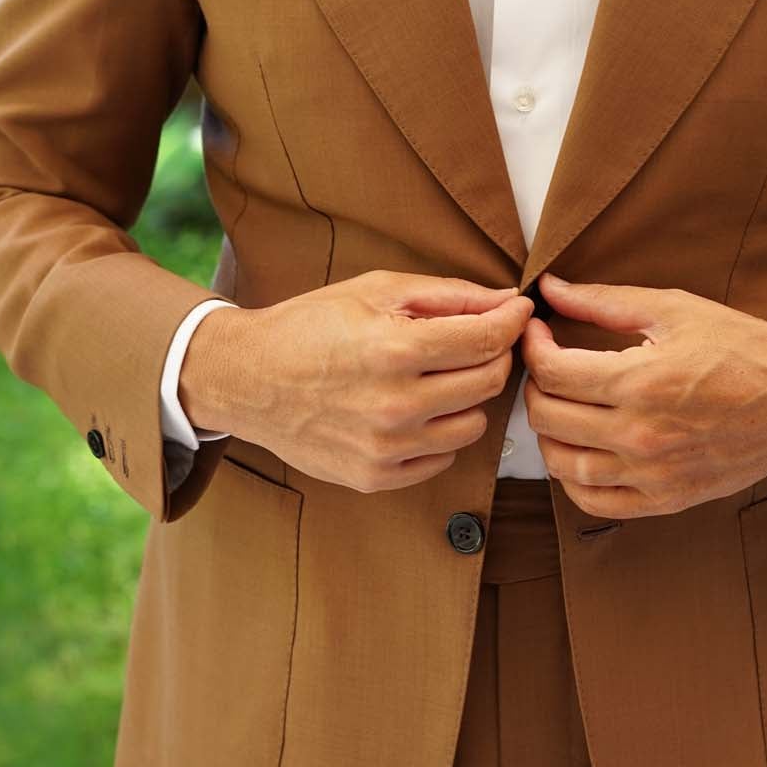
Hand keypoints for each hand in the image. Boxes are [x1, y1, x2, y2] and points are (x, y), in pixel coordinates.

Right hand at [179, 269, 532, 492]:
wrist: (247, 378)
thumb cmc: (311, 325)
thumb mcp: (376, 289)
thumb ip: (449, 295)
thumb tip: (508, 302)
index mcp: (396, 349)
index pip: (488, 341)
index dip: (513, 322)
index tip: (518, 313)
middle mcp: (395, 404)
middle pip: (488, 382)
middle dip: (493, 356)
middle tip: (476, 341)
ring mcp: (386, 447)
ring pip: (473, 426)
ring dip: (468, 398)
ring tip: (438, 377)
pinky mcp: (375, 477)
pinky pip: (442, 459)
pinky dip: (439, 433)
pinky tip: (415, 410)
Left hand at [521, 271, 766, 517]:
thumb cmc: (743, 349)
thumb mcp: (675, 309)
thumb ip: (604, 301)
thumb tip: (550, 289)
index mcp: (641, 383)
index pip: (552, 373)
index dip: (532, 347)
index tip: (537, 332)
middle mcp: (641, 435)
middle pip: (548, 419)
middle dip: (534, 386)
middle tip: (546, 366)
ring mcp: (652, 474)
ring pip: (562, 465)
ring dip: (547, 434)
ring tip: (559, 407)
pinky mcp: (665, 498)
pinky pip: (595, 501)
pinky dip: (572, 480)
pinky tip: (578, 452)